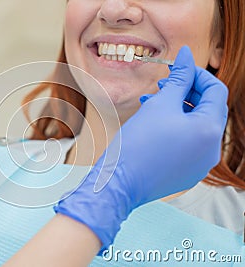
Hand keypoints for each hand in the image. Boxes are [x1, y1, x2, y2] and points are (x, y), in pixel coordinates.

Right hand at [54, 46, 227, 248]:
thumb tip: (185, 55)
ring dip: (178, 111)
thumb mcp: (159, 105)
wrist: (118, 184)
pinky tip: (153, 126)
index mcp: (210, 131)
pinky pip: (187, 145)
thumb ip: (178, 78)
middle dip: (185, 93)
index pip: (216, 91)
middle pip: (207, 110)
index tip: (177, 67)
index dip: (196, 74)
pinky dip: (174, 130)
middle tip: (163, 86)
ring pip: (195, 127)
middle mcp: (211, 150)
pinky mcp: (186, 174)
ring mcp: (200, 165)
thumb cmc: (137, 145)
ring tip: (152, 104)